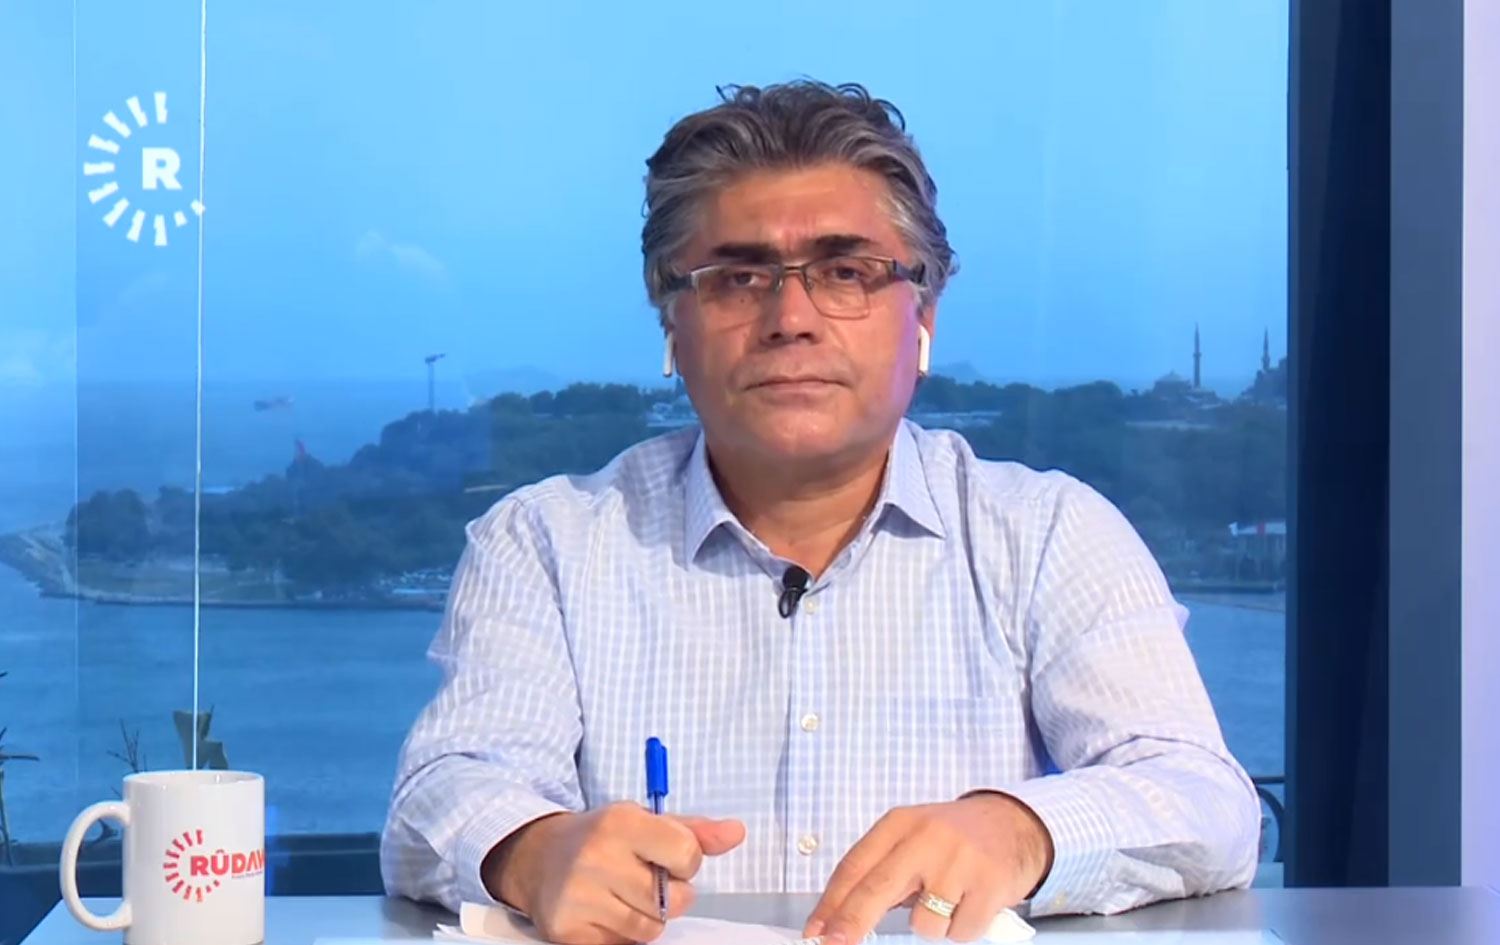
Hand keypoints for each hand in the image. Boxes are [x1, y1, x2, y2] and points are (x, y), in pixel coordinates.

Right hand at [483, 802, 745, 944]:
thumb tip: (737, 833)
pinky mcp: (567, 931)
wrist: (537, 857)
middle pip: (673, 900)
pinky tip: (605, 913)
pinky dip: (621, 936)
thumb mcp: (645, 821)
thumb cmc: (602, 838)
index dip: (685, 862)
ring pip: (650, 930)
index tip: (665, 857)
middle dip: (668, 895)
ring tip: (622, 895)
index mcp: (622, 821)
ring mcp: (579, 897)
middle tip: (642, 879)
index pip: (688, 855)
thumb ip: (694, 830)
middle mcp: (597, 857)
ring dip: (645, 918)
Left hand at [803, 793, 1052, 943]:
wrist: (1014, 824)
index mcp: (900, 824)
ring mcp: (959, 861)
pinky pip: (960, 931)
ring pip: (924, 922)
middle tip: (833, 944)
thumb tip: (841, 919)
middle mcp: (926, 837)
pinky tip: (970, 904)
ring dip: (931, 926)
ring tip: (947, 901)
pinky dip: (961, 928)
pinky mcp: (989, 885)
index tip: (815, 931)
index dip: (830, 903)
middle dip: (850, 922)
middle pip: (877, 888)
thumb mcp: (912, 838)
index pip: (855, 866)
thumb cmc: (953, 838)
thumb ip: (881, 870)